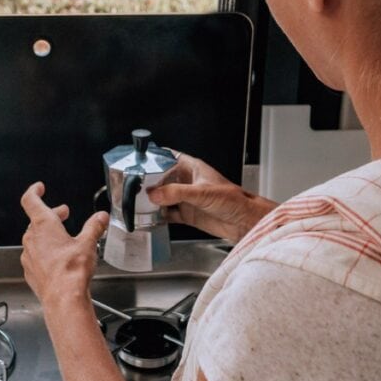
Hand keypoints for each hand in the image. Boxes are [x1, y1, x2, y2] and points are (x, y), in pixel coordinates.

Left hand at [20, 182, 109, 310]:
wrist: (63, 299)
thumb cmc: (71, 271)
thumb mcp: (88, 243)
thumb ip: (94, 227)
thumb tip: (100, 217)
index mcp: (43, 225)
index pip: (30, 200)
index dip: (34, 191)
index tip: (39, 188)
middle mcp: (32, 238)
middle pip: (36, 219)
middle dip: (51, 215)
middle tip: (62, 214)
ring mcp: (29, 255)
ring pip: (35, 238)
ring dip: (47, 234)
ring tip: (63, 238)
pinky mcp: (30, 270)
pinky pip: (35, 255)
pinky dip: (44, 252)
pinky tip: (57, 259)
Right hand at [146, 153, 275, 242]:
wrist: (245, 223)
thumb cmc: (234, 200)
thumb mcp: (202, 193)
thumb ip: (177, 193)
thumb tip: (155, 194)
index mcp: (192, 168)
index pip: (168, 157)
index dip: (155, 157)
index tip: (139, 161)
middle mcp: (187, 182)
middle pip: (162, 179)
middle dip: (149, 183)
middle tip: (134, 187)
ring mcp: (187, 199)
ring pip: (163, 197)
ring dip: (153, 201)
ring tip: (139, 203)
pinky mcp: (188, 214)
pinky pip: (168, 214)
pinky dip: (160, 216)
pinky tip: (152, 217)